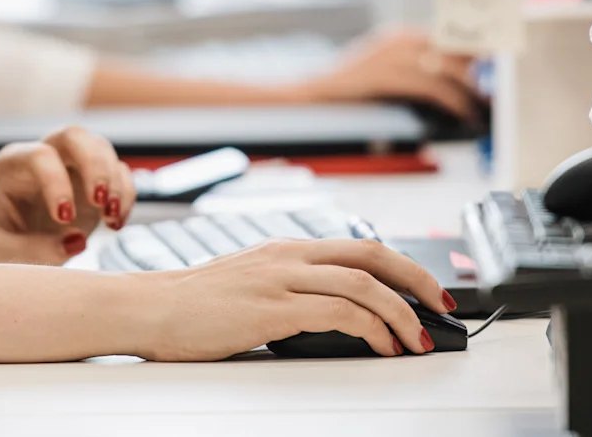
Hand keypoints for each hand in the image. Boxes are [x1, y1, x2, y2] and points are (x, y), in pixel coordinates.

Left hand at [0, 127, 136, 265]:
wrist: (9, 246)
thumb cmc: (0, 244)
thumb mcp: (4, 253)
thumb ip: (34, 250)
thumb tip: (77, 241)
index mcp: (11, 167)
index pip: (39, 156)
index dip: (56, 182)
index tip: (64, 218)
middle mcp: (42, 158)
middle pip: (74, 136)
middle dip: (94, 166)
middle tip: (101, 201)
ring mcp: (70, 165)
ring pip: (101, 148)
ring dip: (115, 182)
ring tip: (111, 217)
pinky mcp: (93, 179)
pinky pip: (119, 171)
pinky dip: (126, 195)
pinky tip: (116, 222)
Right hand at [140, 238, 455, 360]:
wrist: (149, 308)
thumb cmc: (191, 303)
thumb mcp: (248, 284)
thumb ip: (287, 287)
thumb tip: (329, 311)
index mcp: (285, 248)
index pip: (359, 246)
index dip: (401, 266)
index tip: (423, 291)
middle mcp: (289, 255)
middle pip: (372, 255)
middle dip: (417, 281)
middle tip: (442, 306)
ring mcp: (281, 278)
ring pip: (364, 284)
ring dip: (401, 314)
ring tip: (416, 339)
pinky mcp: (272, 307)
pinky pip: (340, 312)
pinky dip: (372, 329)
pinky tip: (381, 347)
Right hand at [300, 30, 481, 121]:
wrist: (310, 97)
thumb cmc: (347, 94)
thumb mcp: (384, 75)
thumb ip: (414, 74)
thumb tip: (452, 86)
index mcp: (400, 37)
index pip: (449, 35)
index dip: (477, 48)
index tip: (498, 62)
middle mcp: (399, 40)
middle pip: (454, 47)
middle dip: (481, 69)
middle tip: (497, 89)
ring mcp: (391, 54)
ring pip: (447, 66)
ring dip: (470, 88)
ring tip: (483, 106)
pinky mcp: (386, 74)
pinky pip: (431, 85)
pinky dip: (453, 101)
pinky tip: (463, 113)